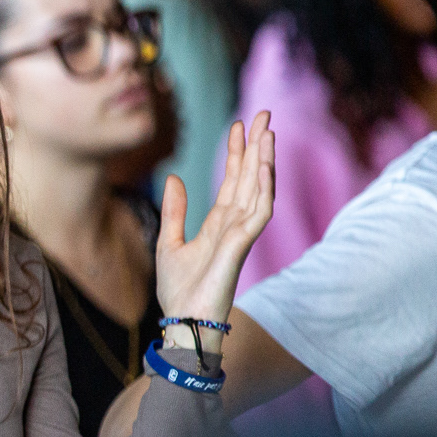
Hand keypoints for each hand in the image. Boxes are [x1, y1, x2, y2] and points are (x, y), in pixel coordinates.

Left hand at [155, 112, 274, 338]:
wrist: (182, 322)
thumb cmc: (178, 291)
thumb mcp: (169, 243)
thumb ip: (175, 212)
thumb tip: (174, 179)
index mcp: (219, 224)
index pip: (233, 181)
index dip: (237, 154)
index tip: (239, 126)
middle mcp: (234, 226)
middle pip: (250, 178)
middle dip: (257, 147)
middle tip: (264, 114)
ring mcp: (241, 236)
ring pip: (259, 190)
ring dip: (265, 161)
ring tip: (268, 131)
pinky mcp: (240, 247)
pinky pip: (258, 214)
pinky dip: (264, 190)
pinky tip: (266, 168)